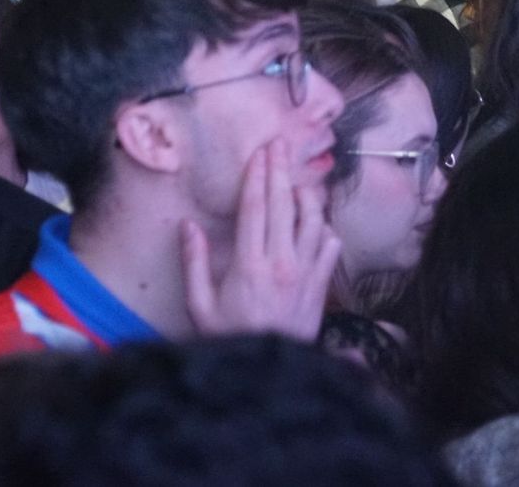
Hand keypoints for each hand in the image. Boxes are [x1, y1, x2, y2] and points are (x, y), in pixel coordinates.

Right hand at [181, 138, 341, 340]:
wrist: (269, 374)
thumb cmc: (230, 338)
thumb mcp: (200, 307)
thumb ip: (194, 264)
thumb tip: (187, 226)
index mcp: (249, 265)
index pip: (255, 208)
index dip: (258, 176)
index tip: (260, 152)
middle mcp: (281, 263)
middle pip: (283, 205)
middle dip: (281, 170)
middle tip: (281, 144)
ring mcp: (306, 273)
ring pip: (313, 220)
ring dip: (307, 195)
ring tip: (299, 178)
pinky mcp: (321, 285)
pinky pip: (331, 246)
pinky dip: (326, 228)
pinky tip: (318, 220)